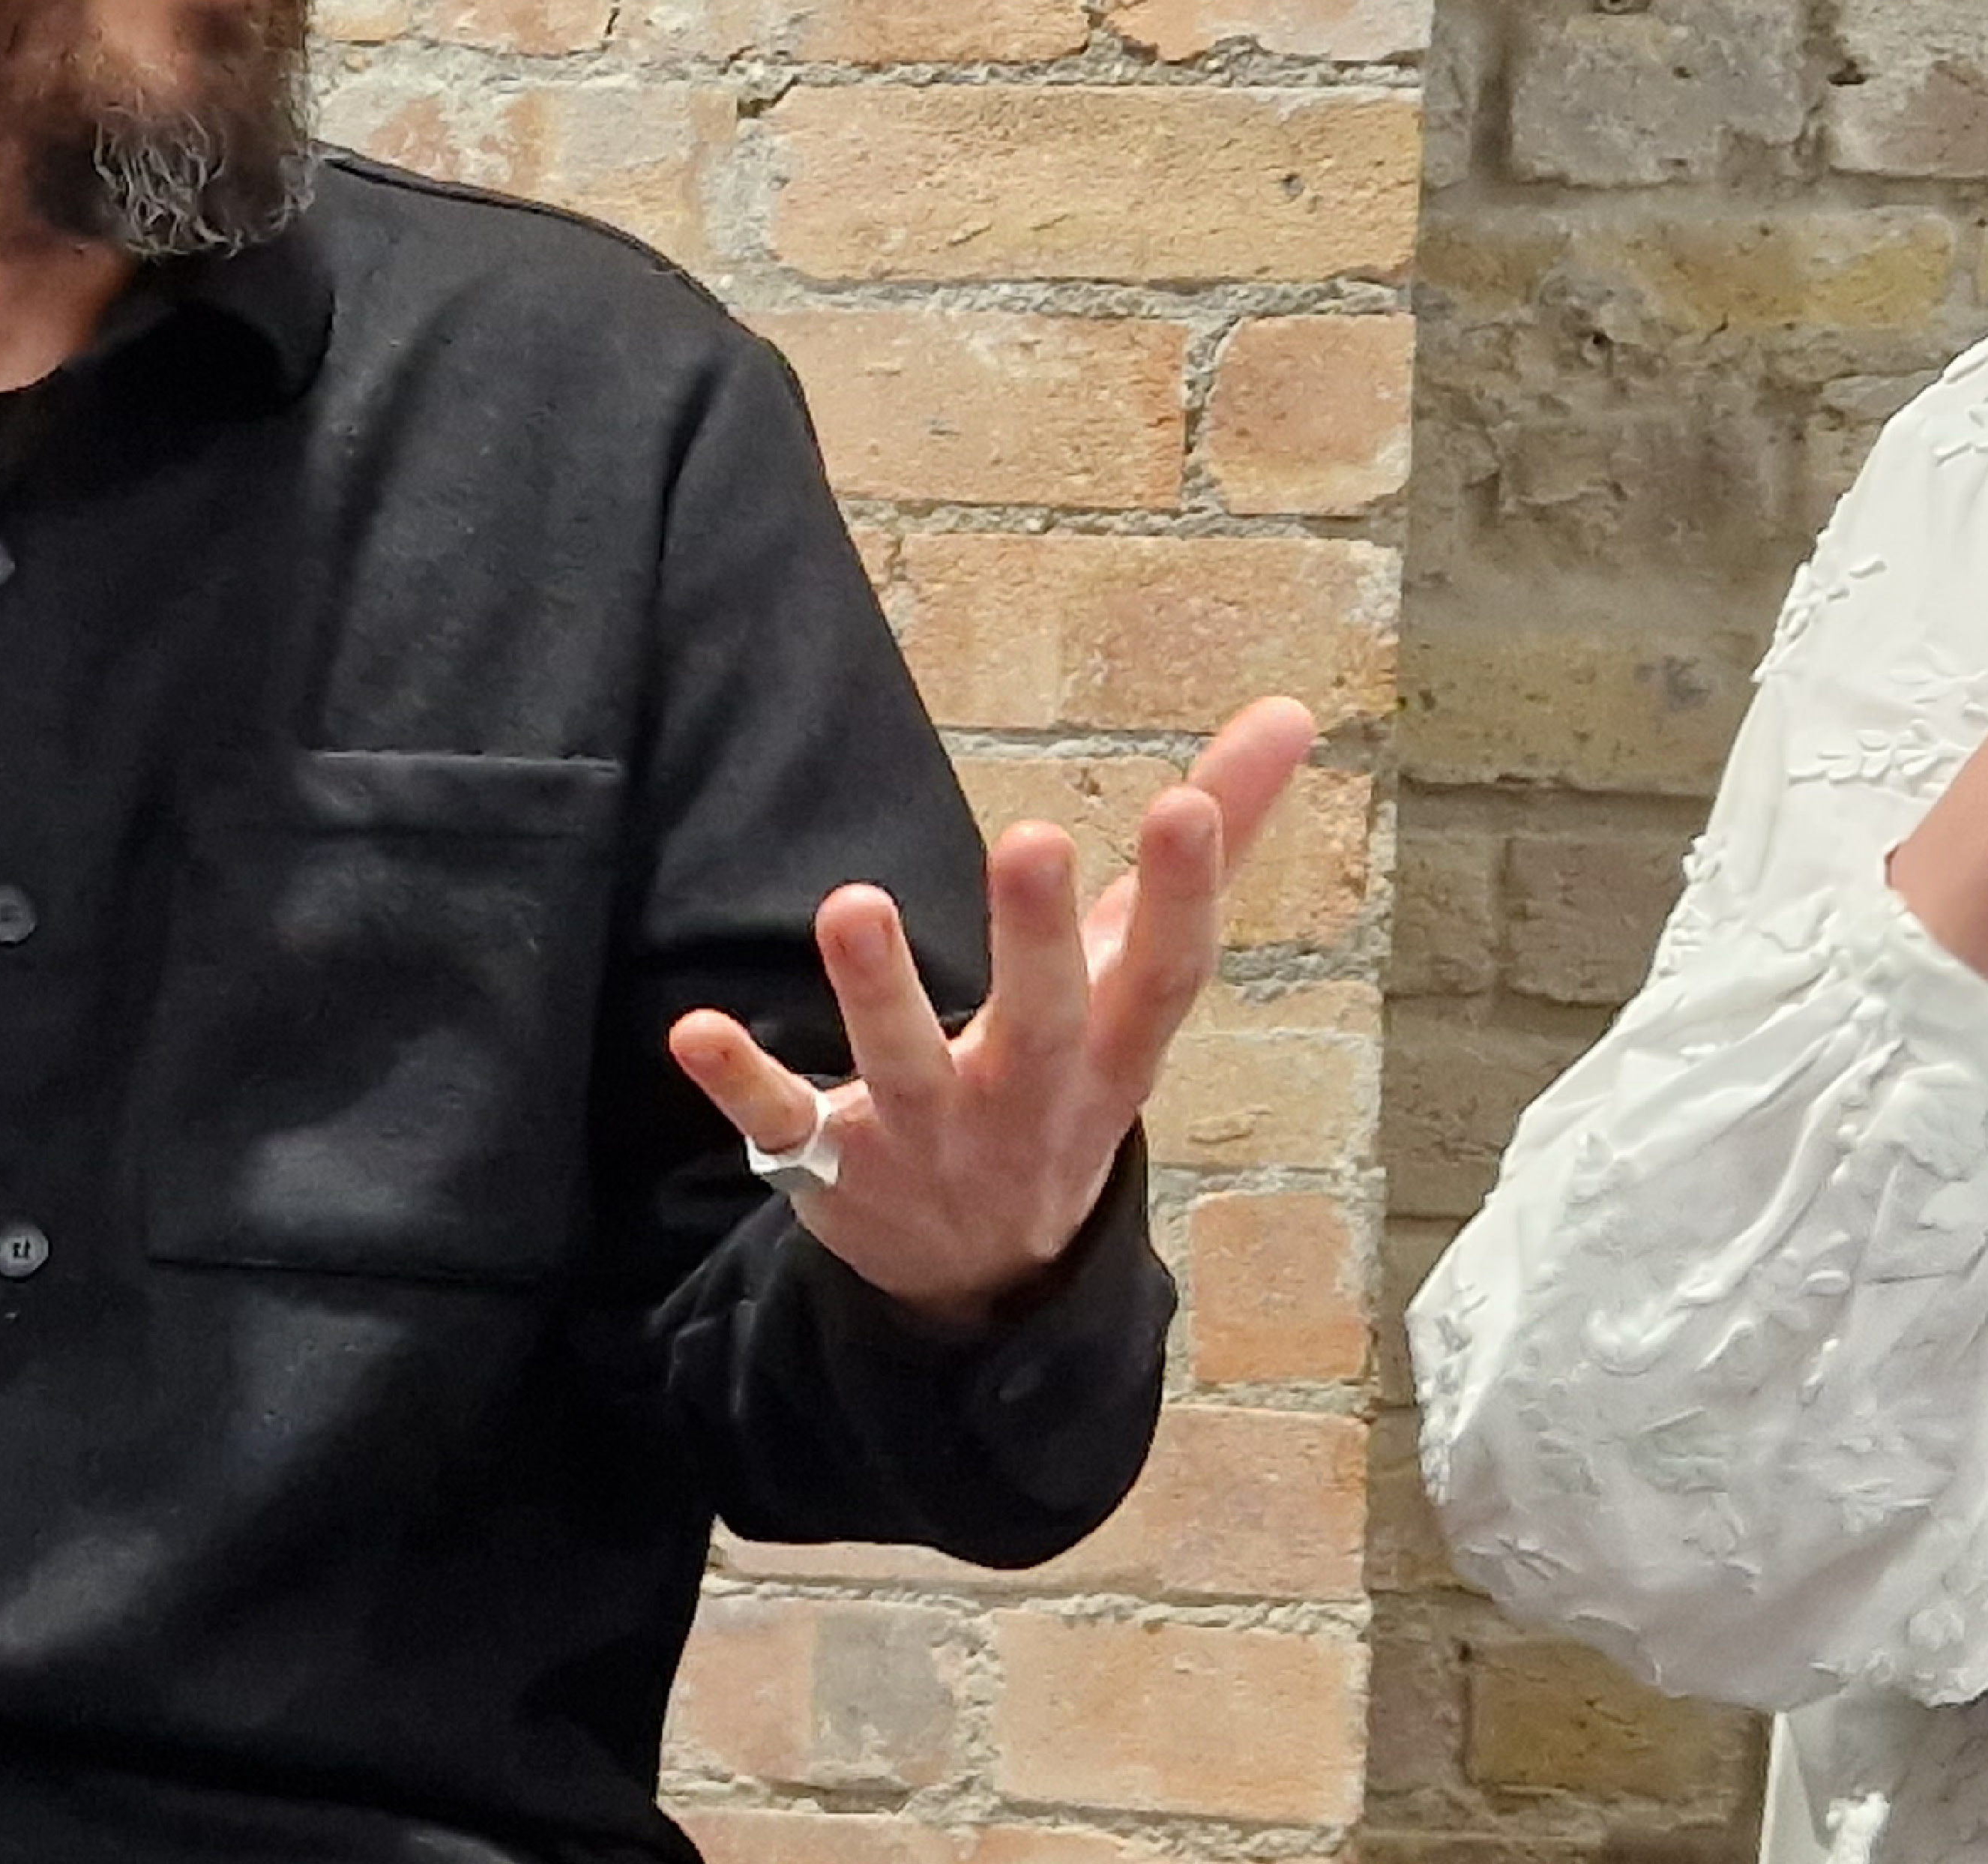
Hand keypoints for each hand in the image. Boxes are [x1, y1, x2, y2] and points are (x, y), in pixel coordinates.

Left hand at [667, 697, 1316, 1330]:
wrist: (988, 1277)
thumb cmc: (1072, 1079)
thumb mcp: (1143, 982)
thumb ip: (1214, 846)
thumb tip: (1292, 710)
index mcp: (1116, 1051)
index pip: (1167, 972)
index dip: (1189, 894)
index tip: (1187, 804)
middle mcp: (1030, 1098)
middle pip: (1043, 1019)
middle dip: (1037, 937)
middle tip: (1034, 838)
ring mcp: (929, 1138)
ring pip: (904, 1066)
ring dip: (877, 992)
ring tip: (852, 905)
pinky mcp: (833, 1166)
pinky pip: (784, 1127)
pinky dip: (743, 1084)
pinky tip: (695, 1032)